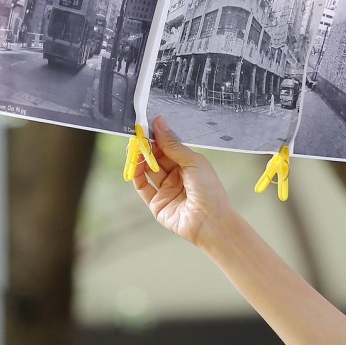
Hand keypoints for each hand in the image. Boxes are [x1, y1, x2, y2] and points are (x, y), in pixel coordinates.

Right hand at [132, 116, 236, 248]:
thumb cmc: (209, 190)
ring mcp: (167, 190)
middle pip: (157, 158)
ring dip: (140, 159)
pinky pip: (143, 187)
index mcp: (189, 165)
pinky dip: (137, 176)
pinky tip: (134, 165)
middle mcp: (177, 176)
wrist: (211, 221)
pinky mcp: (157, 203)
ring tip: (134, 149)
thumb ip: (172, 145)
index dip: (157, 137)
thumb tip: (159, 123)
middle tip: (136, 137)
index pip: (169, 148)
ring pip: (148, 171)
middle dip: (146, 147)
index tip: (146, 127)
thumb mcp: (193, 161)